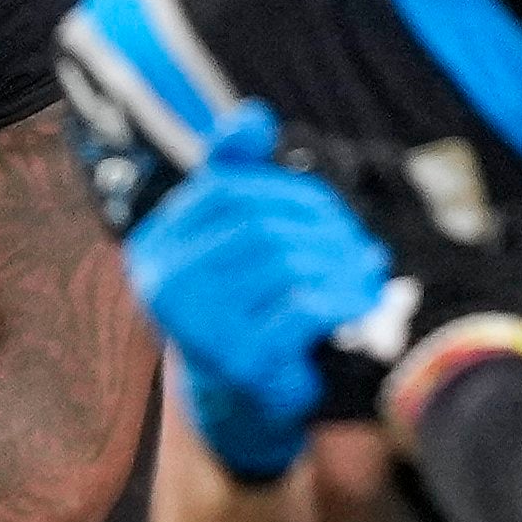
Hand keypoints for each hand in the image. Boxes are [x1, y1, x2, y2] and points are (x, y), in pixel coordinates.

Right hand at [131, 105, 415, 482]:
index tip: (328, 212)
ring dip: (338, 263)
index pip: (225, 188)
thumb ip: (237, 176)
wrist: (241, 406)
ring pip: (283, 262)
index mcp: (156, 245)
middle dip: (320, 228)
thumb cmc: (243, 311)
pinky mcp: (236, 359)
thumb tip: (253, 115)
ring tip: (366, 274)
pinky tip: (359, 302)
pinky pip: (301, 307)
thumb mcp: (234, 241)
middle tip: (359, 246)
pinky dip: (340, 299)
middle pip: (258, 223)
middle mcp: (163, 282)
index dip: (286, 190)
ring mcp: (195, 324)